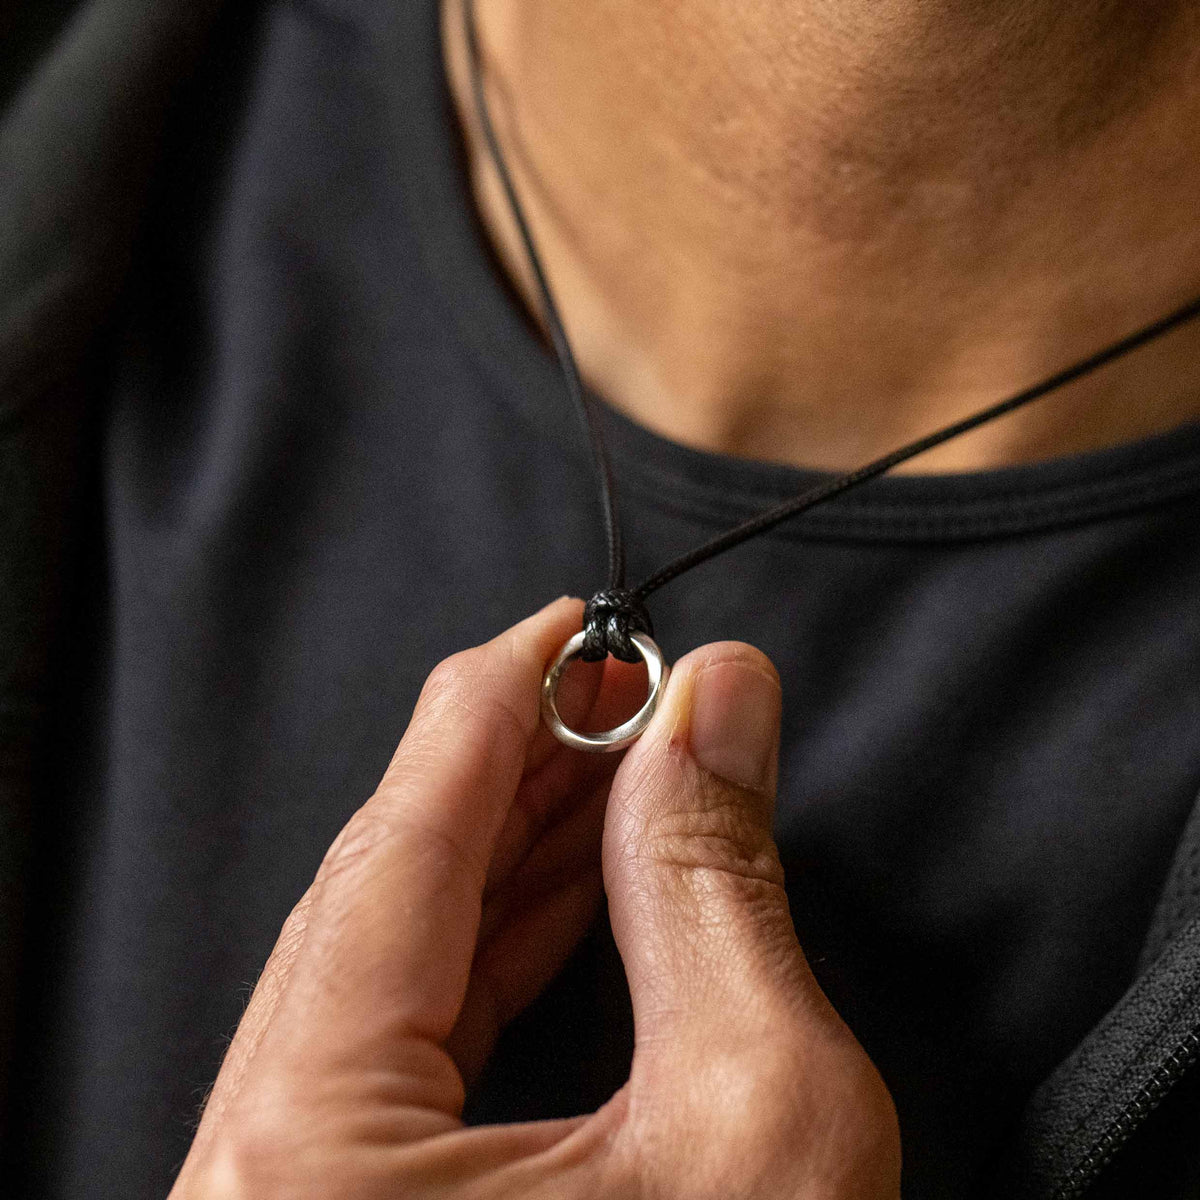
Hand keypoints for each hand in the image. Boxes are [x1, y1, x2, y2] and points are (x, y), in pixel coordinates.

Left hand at [170, 597, 899, 1198]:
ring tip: (606, 767)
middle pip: (384, 888)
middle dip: (512, 767)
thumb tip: (719, 708)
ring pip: (392, 959)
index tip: (571, 627)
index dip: (498, 701)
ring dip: (508, 849)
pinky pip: (405, 1037)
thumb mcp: (757, 1123)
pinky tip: (568, 885)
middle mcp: (260, 1176)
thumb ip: (716, 885)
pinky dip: (494, 944)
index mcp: (307, 1155)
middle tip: (614, 692)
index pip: (401, 840)